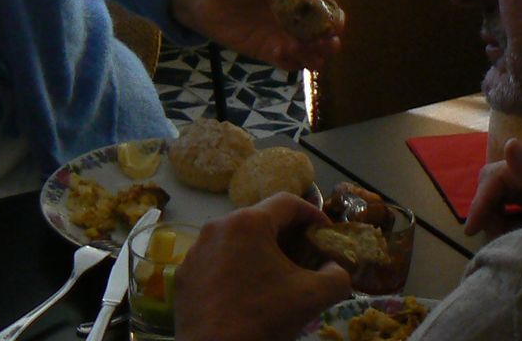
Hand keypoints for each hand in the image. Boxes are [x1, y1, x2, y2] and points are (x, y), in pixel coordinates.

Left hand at [168, 0, 343, 72]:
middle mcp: (295, 21)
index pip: (326, 12)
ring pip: (308, 54)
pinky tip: (282, 53)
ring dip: (313, 56)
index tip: (334, 26)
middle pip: (322, 38)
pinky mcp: (267, 52)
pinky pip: (286, 62)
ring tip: (306, 52)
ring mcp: (282, 37)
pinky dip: (290, 61)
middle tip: (328, 45)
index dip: (334, 20)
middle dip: (329, 43)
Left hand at [174, 194, 350, 340]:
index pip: (288, 203)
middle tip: (303, 258)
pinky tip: (245, 294)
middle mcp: (217, 228)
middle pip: (260, 221)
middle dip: (286, 236)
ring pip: (236, 241)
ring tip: (274, 278)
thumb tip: (334, 268)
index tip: (324, 234)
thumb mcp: (312, 297)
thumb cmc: (263, 319)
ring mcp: (196, 252)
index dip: (312, 214)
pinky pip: (216, 262)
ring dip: (258, 253)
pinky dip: (235, 270)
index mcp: (248, 223)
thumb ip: (337, 275)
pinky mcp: (184, 276)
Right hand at [463, 139, 521, 239]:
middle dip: (490, 208)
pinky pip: (509, 204)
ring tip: (510, 239)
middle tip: (493, 237)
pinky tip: (516, 235)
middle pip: (499, 180)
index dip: (483, 198)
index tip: (472, 228)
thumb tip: (510, 142)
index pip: (504, 172)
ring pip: (500, 192)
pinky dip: (506, 221)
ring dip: (496, 217)